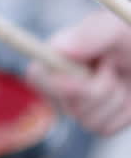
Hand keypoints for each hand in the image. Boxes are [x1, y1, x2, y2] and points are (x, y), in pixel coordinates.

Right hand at [28, 11, 130, 135]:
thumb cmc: (129, 36)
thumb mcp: (115, 29)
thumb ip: (90, 34)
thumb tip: (63, 50)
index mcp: (59, 55)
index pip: (36, 76)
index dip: (54, 83)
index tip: (82, 78)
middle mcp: (64, 82)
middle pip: (65, 104)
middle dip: (97, 89)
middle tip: (113, 66)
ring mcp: (81, 104)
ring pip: (86, 120)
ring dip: (113, 99)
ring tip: (121, 76)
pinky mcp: (99, 121)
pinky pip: (104, 129)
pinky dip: (123, 114)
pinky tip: (127, 95)